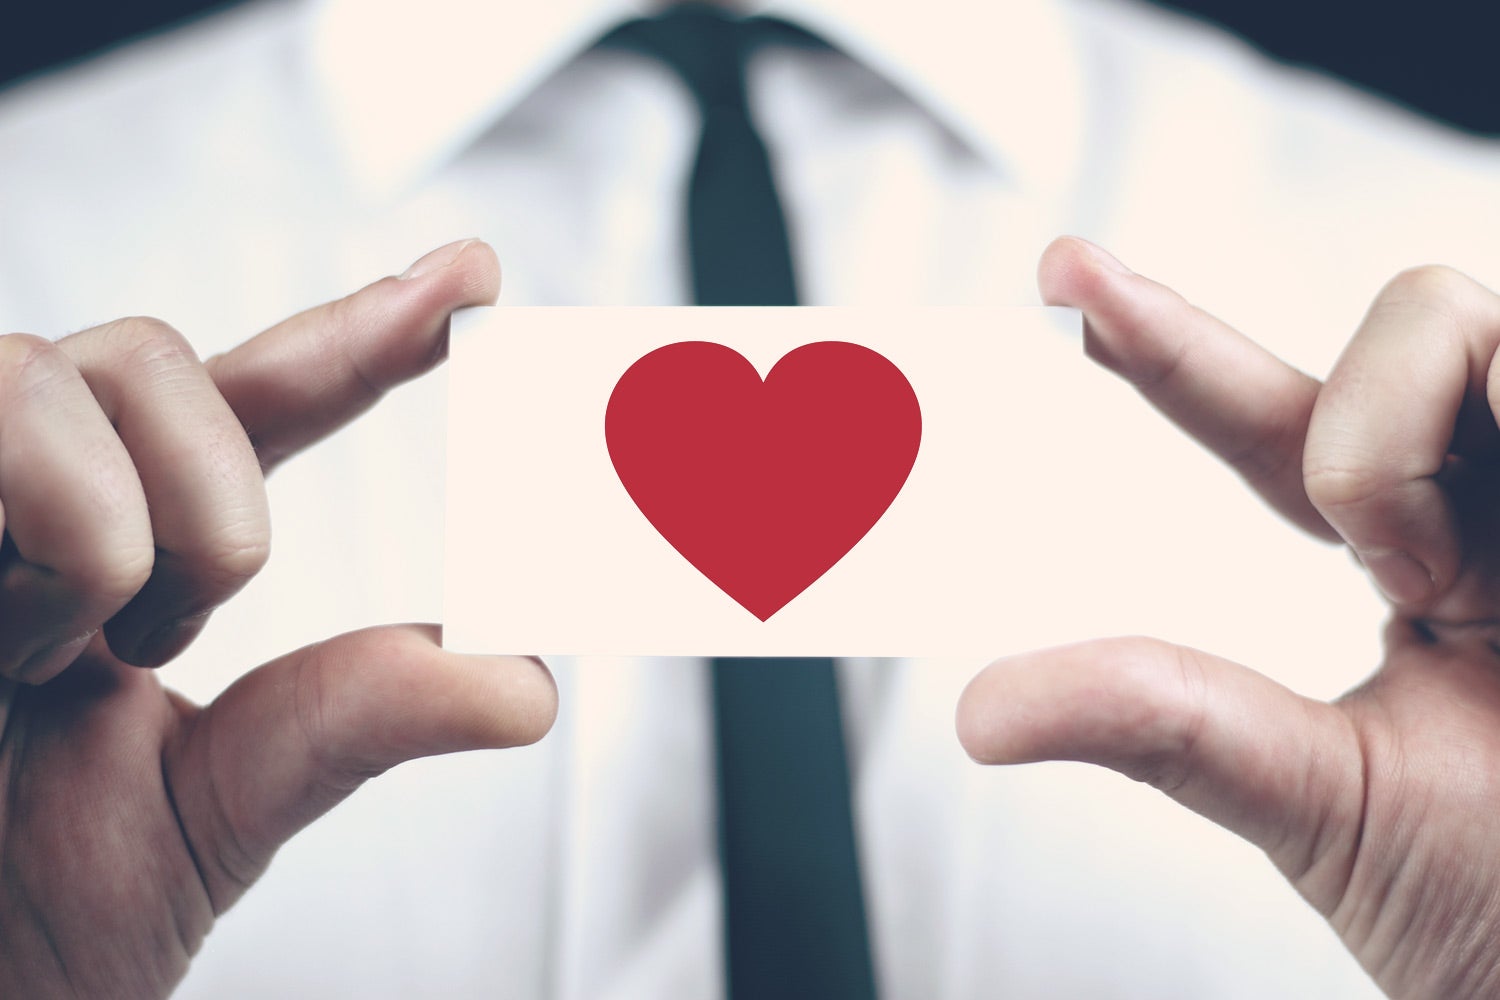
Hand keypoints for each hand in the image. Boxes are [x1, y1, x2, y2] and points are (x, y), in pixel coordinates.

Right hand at [0, 240, 557, 999]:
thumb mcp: (222, 808)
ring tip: (67, 646)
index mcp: (122, 555)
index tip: (475, 278)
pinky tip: (16, 643)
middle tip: (170, 632)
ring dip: (111, 522)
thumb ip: (357, 719)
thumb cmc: (27, 921)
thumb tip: (526, 683)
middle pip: (145, 357)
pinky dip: (57, 527)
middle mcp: (20, 506)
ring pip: (53, 370)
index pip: (252, 405)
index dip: (362, 332)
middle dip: (211, 496)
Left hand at [958, 236, 1499, 998]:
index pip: (1275, 423)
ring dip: (1414, 454)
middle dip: (1360, 436)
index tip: (1059, 274)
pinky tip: (1494, 574)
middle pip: (1407, 329)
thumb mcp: (1326, 803)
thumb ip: (1172, 727)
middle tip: (1410, 582)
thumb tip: (982, 710)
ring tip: (1469, 592)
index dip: (1166, 344)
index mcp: (1422, 562)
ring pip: (1463, 321)